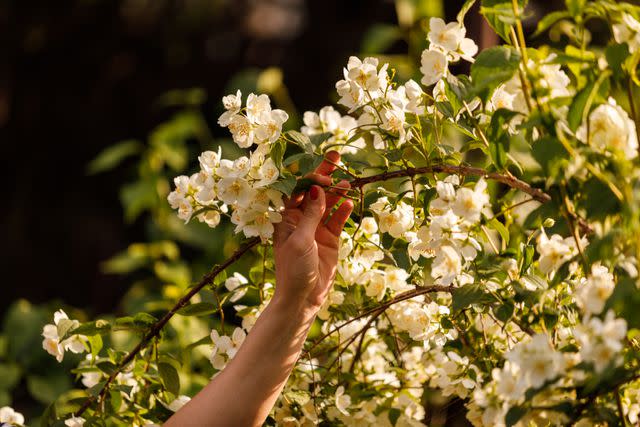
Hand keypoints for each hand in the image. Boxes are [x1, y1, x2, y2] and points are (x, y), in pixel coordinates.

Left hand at [273, 151, 353, 310]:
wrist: (302, 298)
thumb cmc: (293, 269)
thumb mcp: (300, 240)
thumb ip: (310, 214)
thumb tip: (316, 189)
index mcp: (286, 218)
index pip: (297, 190)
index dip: (309, 177)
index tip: (323, 170)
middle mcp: (300, 220)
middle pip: (313, 192)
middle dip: (324, 175)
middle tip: (336, 156)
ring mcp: (316, 229)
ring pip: (328, 204)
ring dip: (337, 192)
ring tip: (349, 182)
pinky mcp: (330, 240)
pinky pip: (337, 220)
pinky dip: (344, 211)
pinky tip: (350, 203)